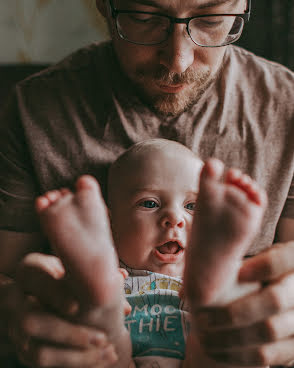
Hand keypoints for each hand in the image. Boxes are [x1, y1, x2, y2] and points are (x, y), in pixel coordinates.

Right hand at [6, 252, 117, 367]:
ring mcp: (17, 330)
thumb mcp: (69, 265)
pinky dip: (75, 365)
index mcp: (28, 273)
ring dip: (76, 357)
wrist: (31, 294)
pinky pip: (45, 367)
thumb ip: (90, 270)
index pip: (33, 278)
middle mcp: (15, 301)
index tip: (76, 306)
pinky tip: (100, 361)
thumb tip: (121, 278)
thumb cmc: (61, 274)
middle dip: (69, 333)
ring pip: (38, 352)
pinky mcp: (25, 350)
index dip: (54, 293)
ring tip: (107, 352)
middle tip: (103, 337)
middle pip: (31, 322)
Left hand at [195, 241, 293, 365]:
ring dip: (230, 335)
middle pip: (275, 300)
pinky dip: (237, 355)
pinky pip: (267, 356)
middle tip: (201, 315)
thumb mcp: (254, 261)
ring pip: (269, 330)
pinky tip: (214, 349)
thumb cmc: (254, 275)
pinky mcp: (293, 348)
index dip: (265, 266)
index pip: (287, 259)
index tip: (238, 273)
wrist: (275, 305)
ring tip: (202, 334)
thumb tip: (201, 263)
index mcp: (292, 265)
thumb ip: (235, 259)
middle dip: (235, 310)